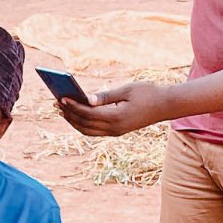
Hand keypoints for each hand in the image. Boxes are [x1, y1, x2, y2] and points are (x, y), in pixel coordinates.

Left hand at [59, 81, 175, 136]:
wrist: (166, 106)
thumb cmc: (148, 93)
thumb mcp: (126, 90)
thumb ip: (105, 96)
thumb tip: (86, 99)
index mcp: (117, 117)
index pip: (88, 113)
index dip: (73, 106)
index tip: (61, 98)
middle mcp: (115, 128)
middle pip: (85, 124)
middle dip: (69, 114)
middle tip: (56, 102)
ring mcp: (116, 132)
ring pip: (88, 130)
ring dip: (73, 121)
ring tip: (62, 109)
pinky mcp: (117, 131)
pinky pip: (95, 131)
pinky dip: (83, 124)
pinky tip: (75, 115)